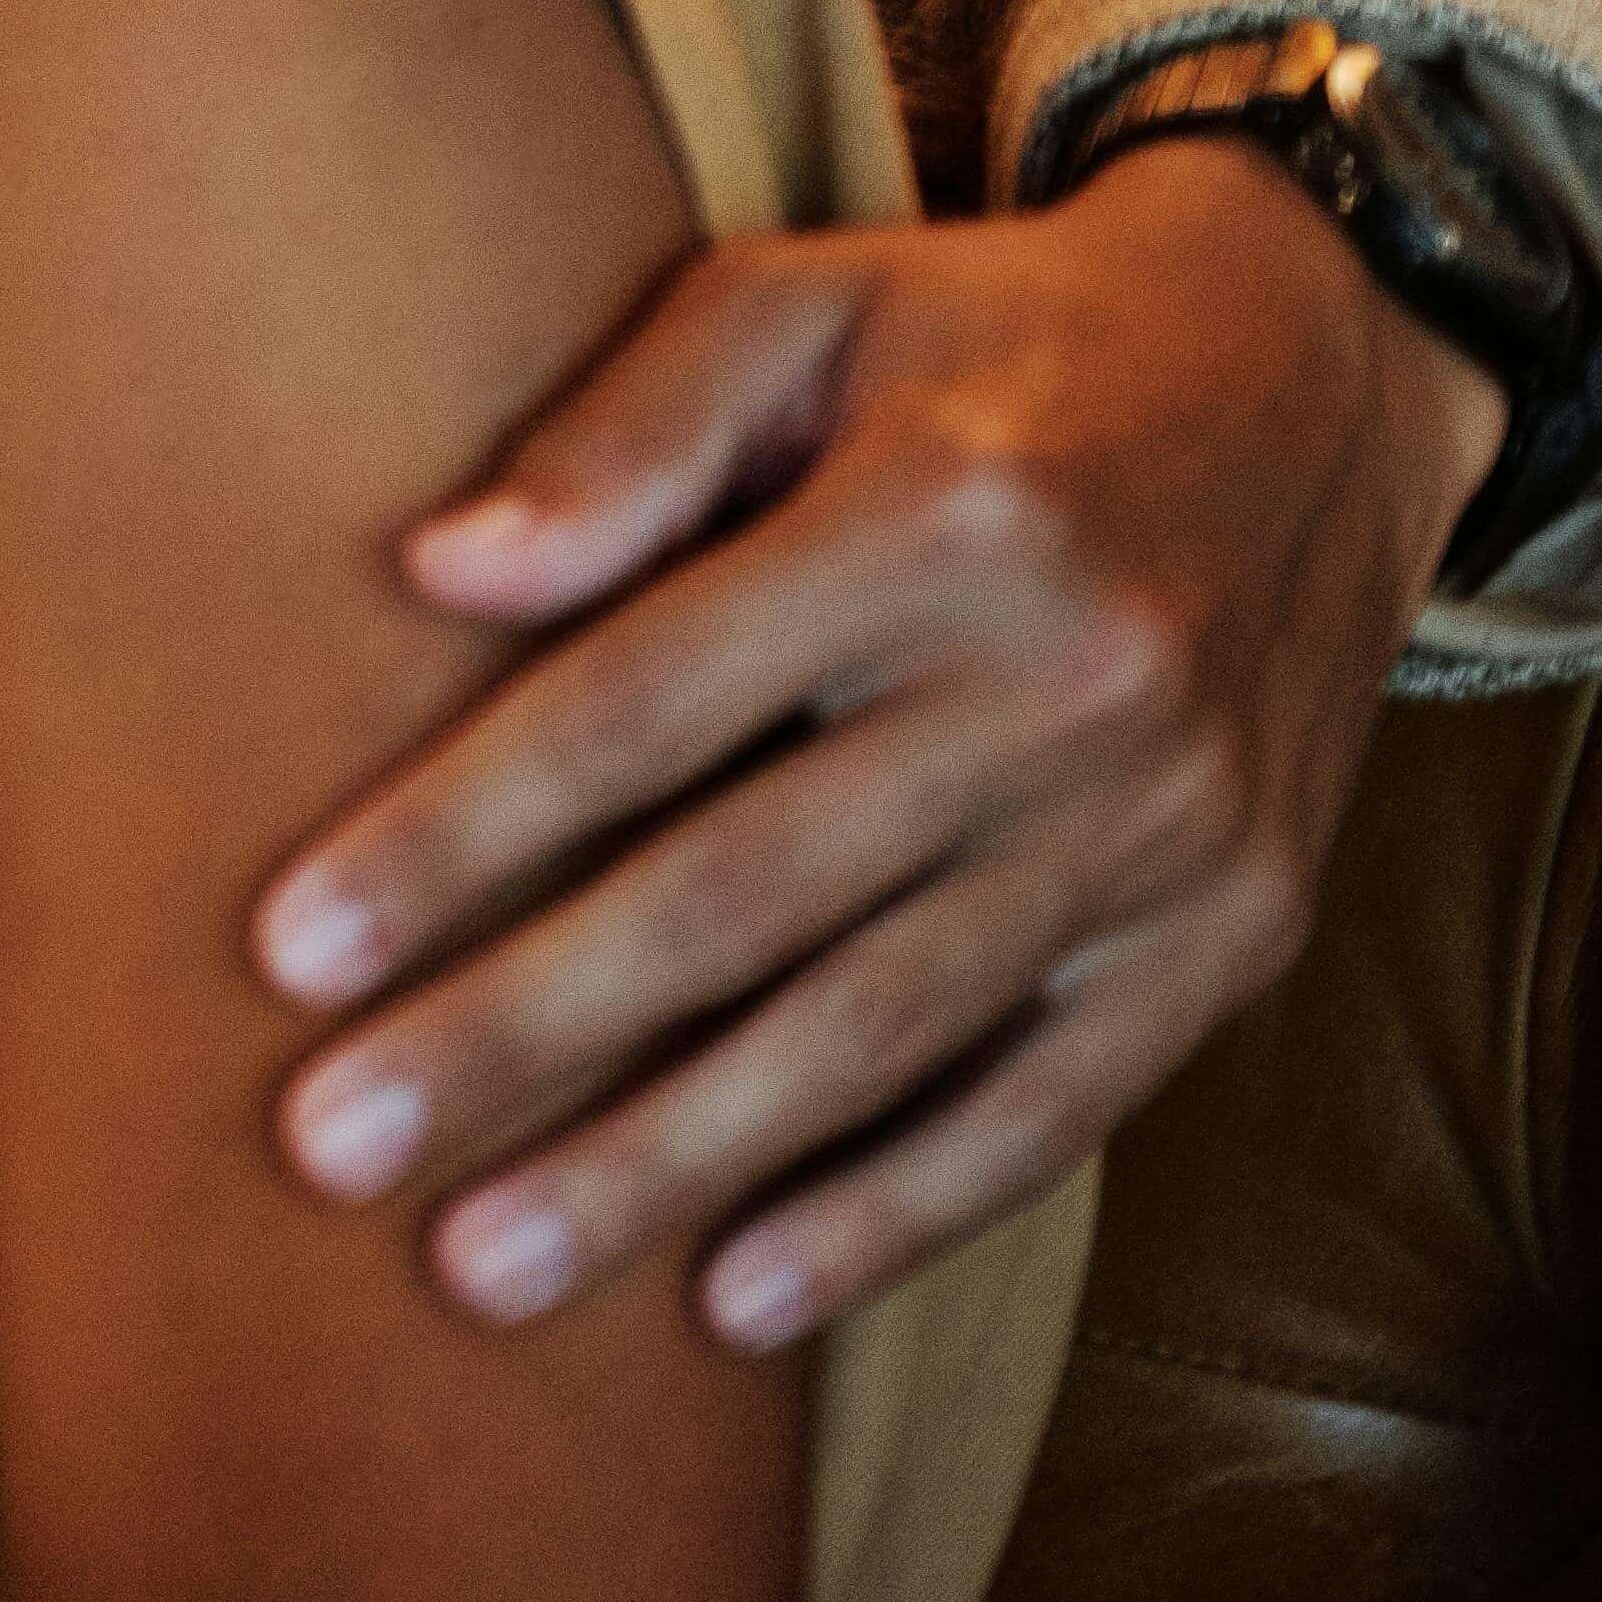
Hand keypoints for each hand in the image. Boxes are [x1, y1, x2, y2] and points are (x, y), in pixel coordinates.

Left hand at [248, 135, 1498, 1347]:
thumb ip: (624, 428)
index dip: (458, 834)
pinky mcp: (1232, 938)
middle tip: (329, 1149)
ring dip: (670, 1166)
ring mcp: (1164, 836)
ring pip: (878, 1037)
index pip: (642, 709)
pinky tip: (738, 1300)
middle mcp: (1070, 692)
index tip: (287, 949)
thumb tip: (436, 569)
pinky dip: (894, 1216)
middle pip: (741, 900)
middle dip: (520, 1037)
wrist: (1314, 385)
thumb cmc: (986, 343)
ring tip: (483, 1271)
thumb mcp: (805, 301)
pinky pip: (1050, 1112)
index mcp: (938, 523)